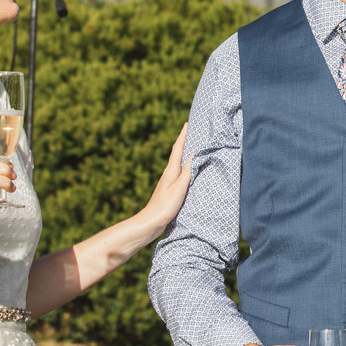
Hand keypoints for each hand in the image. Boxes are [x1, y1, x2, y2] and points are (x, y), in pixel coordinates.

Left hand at [133, 124, 190, 241]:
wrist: (151, 221)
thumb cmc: (165, 205)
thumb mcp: (179, 187)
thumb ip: (187, 171)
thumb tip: (194, 154)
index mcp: (171, 170)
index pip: (178, 148)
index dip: (183, 135)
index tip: (187, 123)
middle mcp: (168, 173)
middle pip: (177, 153)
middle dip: (184, 141)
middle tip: (192, 131)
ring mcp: (168, 181)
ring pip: (178, 162)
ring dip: (184, 153)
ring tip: (193, 146)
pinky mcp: (169, 189)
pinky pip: (179, 172)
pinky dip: (184, 166)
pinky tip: (188, 170)